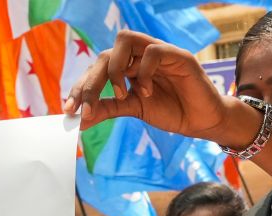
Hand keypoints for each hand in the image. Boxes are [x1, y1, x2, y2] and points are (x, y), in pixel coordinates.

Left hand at [64, 30, 229, 139]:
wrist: (201, 120)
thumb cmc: (171, 111)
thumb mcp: (133, 110)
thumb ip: (107, 109)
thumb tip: (79, 120)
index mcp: (127, 67)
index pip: (97, 68)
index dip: (81, 86)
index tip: (70, 110)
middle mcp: (138, 56)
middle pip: (105, 54)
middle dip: (91, 81)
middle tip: (86, 107)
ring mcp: (157, 52)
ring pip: (125, 40)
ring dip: (115, 69)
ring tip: (122, 94)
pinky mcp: (177, 56)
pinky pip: (152, 51)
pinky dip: (144, 72)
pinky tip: (147, 93)